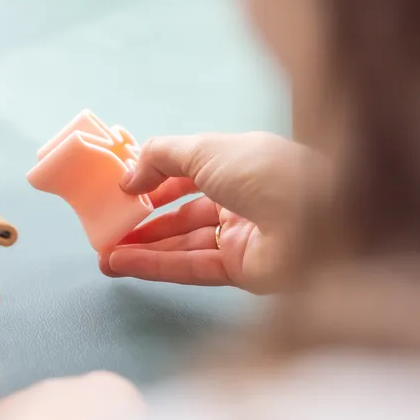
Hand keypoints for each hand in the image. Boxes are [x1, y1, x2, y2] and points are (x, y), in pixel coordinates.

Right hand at [102, 132, 322, 292]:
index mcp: (239, 165)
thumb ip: (160, 157)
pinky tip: (121, 263)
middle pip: (184, 214)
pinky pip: (191, 267)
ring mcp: (242, 238)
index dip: (155, 182)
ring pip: (183, 244)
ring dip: (142, 248)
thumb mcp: (204, 148)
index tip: (122, 192)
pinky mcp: (242, 271)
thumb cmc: (262, 170)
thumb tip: (128, 177)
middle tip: (107, 230)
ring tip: (104, 255)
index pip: (189, 175)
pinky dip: (155, 265)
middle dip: (144, 223)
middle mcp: (241, 201)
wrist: (316, 215)